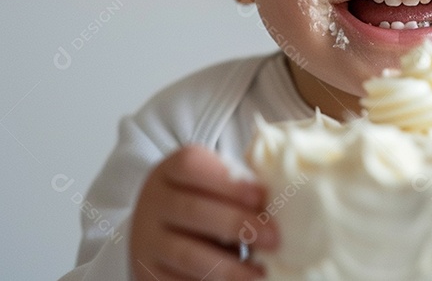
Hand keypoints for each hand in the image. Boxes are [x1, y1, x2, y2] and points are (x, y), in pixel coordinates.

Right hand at [130, 145, 278, 280]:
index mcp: (169, 171)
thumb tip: (282, 202)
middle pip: (192, 211)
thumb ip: (239, 185)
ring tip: (260, 273)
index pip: (191, 165)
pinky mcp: (148, 273)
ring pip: (186, 254)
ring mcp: (147, 240)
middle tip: (274, 238)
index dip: (227, 181)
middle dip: (237, 224)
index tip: (261, 195)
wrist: (157, 227)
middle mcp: (153, 203)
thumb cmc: (203, 198)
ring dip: (228, 267)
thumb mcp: (213, 182)